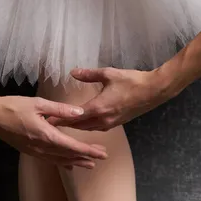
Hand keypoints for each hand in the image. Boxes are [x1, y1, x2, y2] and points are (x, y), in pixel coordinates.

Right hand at [0, 96, 108, 168]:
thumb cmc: (14, 107)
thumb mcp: (39, 104)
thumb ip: (60, 109)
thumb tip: (80, 112)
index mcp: (46, 135)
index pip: (72, 146)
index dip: (88, 150)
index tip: (102, 153)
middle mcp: (42, 147)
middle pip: (69, 155)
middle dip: (86, 157)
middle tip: (103, 157)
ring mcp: (36, 151)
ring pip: (60, 160)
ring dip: (76, 162)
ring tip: (90, 164)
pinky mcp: (30, 151)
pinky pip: (50, 160)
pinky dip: (62, 162)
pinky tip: (69, 165)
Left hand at [48, 66, 180, 130]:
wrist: (154, 91)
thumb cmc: (132, 81)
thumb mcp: (108, 74)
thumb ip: (89, 75)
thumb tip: (72, 72)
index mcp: (98, 108)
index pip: (73, 116)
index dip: (59, 118)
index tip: (46, 120)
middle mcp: (103, 119)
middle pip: (78, 126)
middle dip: (64, 125)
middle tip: (50, 125)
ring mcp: (111, 123)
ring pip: (88, 128)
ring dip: (76, 127)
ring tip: (64, 126)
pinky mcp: (117, 123)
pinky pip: (97, 128)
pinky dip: (88, 127)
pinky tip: (84, 123)